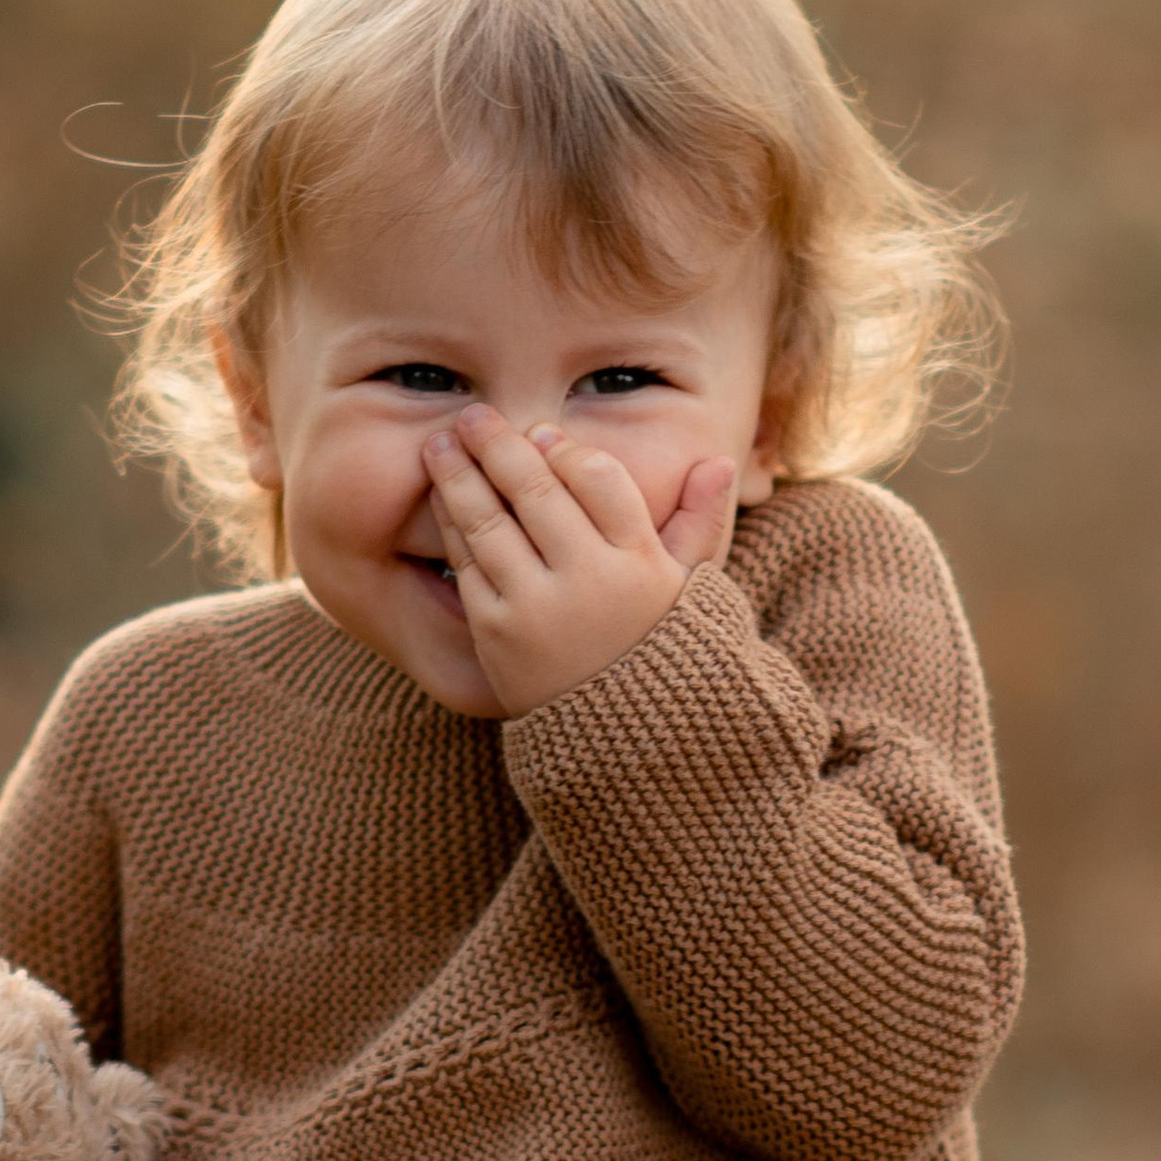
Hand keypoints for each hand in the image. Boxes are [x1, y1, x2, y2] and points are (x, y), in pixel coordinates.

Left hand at [422, 412, 739, 715]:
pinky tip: (444, 498)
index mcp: (640, 563)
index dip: (565, 451)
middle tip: (472, 414)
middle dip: (498, 446)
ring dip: (459, 474)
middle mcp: (588, 580)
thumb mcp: (692, 594)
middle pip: (535, 491)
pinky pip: (469, 564)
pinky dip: (454, 525)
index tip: (542, 433)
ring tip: (441, 441)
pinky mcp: (497, 632)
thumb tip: (719, 460)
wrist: (624, 745)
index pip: (597, 480)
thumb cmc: (660, 656)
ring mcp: (538, 606)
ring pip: (490, 520)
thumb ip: (701, 523)